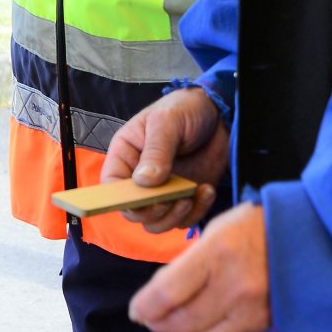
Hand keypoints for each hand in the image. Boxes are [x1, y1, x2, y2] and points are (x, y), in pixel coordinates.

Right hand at [100, 88, 228, 231]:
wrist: (220, 113)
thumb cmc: (185, 109)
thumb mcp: (167, 122)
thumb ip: (156, 151)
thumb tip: (143, 182)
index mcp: (126, 155)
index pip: (112, 186)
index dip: (122, 199)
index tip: (143, 201)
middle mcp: (140, 178)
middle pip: (134, 212)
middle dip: (152, 212)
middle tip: (174, 199)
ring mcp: (163, 190)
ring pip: (157, 222)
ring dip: (173, 217)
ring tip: (191, 197)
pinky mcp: (185, 197)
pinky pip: (184, 220)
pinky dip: (196, 213)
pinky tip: (207, 190)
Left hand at [128, 203, 268, 331]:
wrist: (308, 236)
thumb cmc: (255, 227)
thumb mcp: (215, 231)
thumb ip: (187, 265)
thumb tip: (157, 298)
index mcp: (218, 253)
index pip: (166, 294)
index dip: (144, 308)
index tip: (136, 311)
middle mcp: (236, 287)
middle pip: (180, 322)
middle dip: (158, 323)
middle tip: (152, 319)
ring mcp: (254, 312)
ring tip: (174, 328)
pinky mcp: (266, 328)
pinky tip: (202, 331)